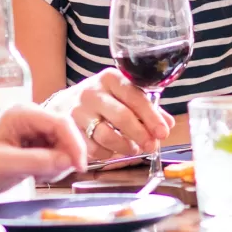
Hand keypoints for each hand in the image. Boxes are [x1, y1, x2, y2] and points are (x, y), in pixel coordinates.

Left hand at [0, 102, 85, 200]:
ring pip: (62, 146)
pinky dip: (51, 168)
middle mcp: (31, 119)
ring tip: (36, 177)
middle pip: (65, 134)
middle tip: (52, 177)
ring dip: (57, 164)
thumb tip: (68, 161)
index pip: (60, 123)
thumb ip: (38, 161)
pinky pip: (55, 156)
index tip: (80, 166)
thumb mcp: (5, 164)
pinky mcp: (33, 147)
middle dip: (65, 156)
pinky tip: (35, 176)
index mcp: (23, 113)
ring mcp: (33, 133)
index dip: (74, 144)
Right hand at [45, 68, 174, 161]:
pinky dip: (108, 153)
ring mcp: (78, 112)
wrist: (63, 105)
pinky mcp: (68, 132)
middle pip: (122, 117)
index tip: (163, 132)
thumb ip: (145, 107)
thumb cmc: (101, 100)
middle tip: (152, 145)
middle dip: (141, 134)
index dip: (151, 117)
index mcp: (110, 79)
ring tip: (134, 149)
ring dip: (126, 147)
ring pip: (107, 136)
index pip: (135, 97)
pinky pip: (94, 148)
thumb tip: (168, 124)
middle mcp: (92, 93)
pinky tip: (113, 149)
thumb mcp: (122, 95)